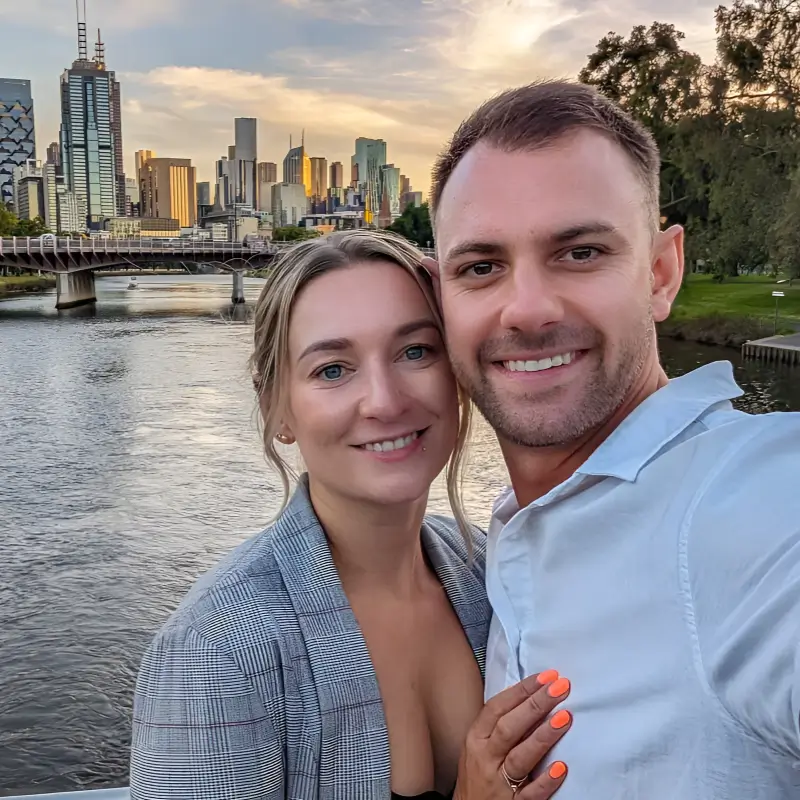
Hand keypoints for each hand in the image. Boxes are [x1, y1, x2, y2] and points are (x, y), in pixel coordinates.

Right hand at [452, 670, 570, 799]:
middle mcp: (485, 758)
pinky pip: (530, 794)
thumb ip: (499, 725)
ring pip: (520, 757)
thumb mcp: (480, 746)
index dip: (521, 690)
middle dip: (535, 705)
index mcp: (476, 739)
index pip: (497, 708)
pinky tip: (561, 768)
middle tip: (560, 687)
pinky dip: (545, 781)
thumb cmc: (478, 775)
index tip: (545, 676)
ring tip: (564, 717)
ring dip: (542, 736)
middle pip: (509, 728)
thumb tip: (531, 697)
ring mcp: (498, 783)